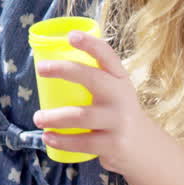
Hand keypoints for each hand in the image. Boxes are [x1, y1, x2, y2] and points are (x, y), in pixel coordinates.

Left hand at [31, 32, 153, 174]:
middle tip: (40, 69)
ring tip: (38, 118)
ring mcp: (119, 121)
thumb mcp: (114, 92)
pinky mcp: (114, 144)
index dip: (90, 44)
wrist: (146, 149)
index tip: (71, 35)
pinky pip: (83, 142)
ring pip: (81, 116)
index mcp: (119, 79)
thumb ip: (92, 80)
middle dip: (64, 70)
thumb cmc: (117, 113)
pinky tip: (48, 138)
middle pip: (92, 79)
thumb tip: (49, 67)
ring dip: (54, 117)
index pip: (107, 56)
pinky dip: (62, 141)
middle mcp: (121, 96)